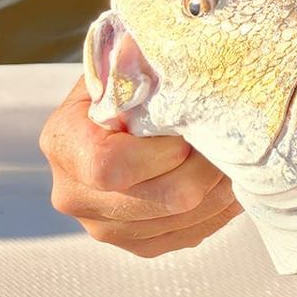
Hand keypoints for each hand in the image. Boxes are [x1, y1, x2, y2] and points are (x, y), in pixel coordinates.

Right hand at [40, 74, 240, 256]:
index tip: (188, 132)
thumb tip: (150, 51)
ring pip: (187, 218)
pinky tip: (224, 179)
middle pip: (164, 198)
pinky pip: (193, 233)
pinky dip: (220, 207)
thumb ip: (136, 65)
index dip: (164, 152)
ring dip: (222, 186)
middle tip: (228, 141)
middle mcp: (74, 195)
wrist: (123, 120)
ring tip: (232, 156)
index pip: (112, 167)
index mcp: (64, 144)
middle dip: (209, 167)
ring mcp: (104, 227)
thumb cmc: (128, 85)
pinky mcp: (138, 245)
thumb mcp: (125, 64)